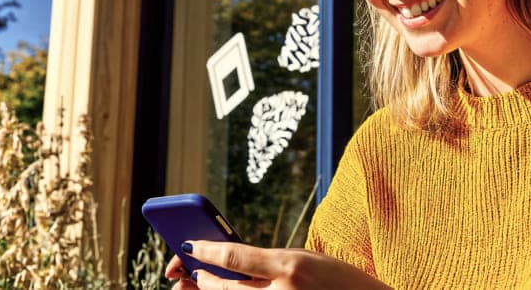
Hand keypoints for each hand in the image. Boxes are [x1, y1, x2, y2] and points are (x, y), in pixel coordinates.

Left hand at [165, 240, 391, 289]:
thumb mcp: (308, 259)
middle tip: (192, 270)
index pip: (234, 256)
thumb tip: (234, 262)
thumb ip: (272, 262)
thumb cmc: (341, 281)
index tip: (188, 244)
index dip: (205, 250)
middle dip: (203, 278)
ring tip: (203, 285)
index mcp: (291, 266)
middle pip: (225, 288)